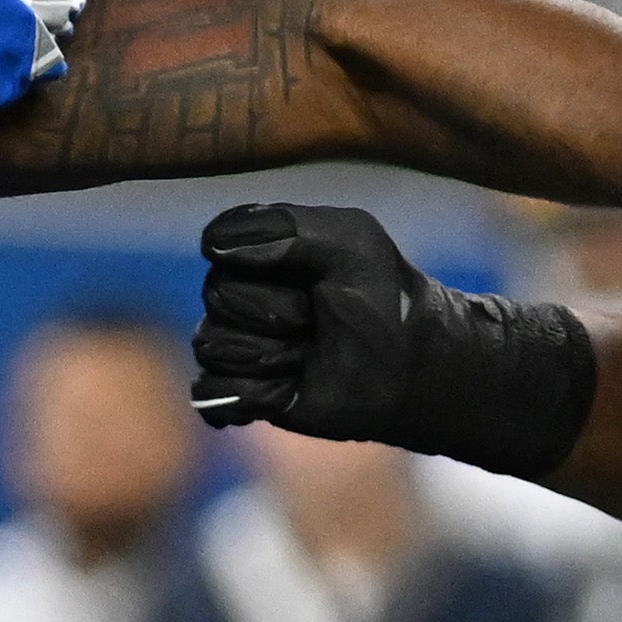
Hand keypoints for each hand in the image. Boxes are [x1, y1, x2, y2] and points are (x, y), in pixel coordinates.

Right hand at [192, 202, 435, 436]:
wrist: (410, 368)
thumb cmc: (382, 299)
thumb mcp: (350, 240)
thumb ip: (284, 227)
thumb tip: (211, 246)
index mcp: (258, 254)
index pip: (221, 250)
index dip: (266, 267)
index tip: (312, 276)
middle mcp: (239, 297)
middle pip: (218, 300)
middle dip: (276, 315)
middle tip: (317, 323)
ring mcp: (237, 345)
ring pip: (212, 347)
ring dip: (271, 356)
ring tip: (308, 357)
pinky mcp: (240, 392)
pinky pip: (211, 393)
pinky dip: (251, 394)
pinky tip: (287, 390)